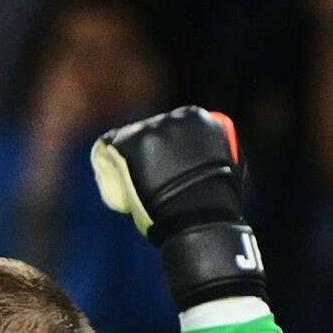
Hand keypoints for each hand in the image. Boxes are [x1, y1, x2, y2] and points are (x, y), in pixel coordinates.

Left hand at [90, 104, 263, 308]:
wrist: (198, 215)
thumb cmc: (217, 203)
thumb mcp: (228, 167)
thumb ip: (213, 153)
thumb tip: (208, 155)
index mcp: (200, 118)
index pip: (173, 126)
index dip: (163, 146)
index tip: (159, 166)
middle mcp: (176, 117)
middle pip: (150, 129)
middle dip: (144, 152)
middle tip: (141, 178)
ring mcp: (153, 128)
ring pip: (128, 138)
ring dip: (124, 159)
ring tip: (126, 182)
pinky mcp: (132, 143)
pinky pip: (107, 147)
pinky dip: (104, 161)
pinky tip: (107, 173)